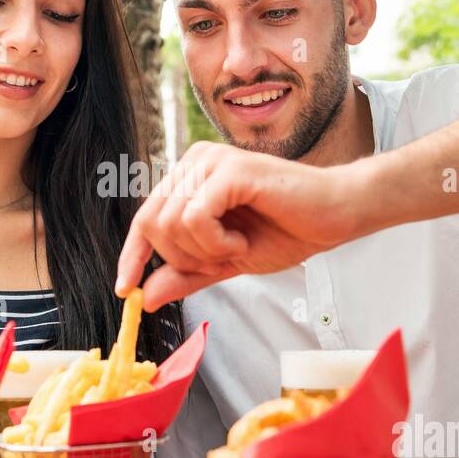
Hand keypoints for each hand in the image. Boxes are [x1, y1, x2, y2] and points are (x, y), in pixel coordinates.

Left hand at [117, 142, 369, 309]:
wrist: (334, 218)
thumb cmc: (286, 231)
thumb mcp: (224, 262)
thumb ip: (186, 275)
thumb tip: (146, 296)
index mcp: (189, 177)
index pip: (144, 219)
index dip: (132, 256)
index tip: (125, 289)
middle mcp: (194, 162)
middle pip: (153, 224)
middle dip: (184, 257)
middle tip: (222, 258)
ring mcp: (211, 161)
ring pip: (171, 223)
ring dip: (204, 251)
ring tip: (237, 246)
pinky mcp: (230, 169)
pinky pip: (195, 217)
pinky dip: (216, 242)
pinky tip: (241, 241)